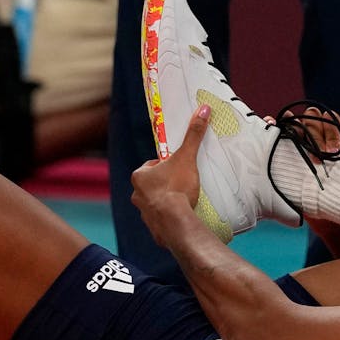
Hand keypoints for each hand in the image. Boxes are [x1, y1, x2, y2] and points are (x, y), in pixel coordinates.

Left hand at [131, 106, 209, 245]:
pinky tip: (181, 218)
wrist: (176, 222)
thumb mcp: (186, 158)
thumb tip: (203, 109)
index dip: (165, 166)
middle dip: (164, 185)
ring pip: (154, 204)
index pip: (151, 166)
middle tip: (182, 185)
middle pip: (152, 185)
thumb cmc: (176, 187)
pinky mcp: (153, 230)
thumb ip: (193, 134)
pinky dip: (169, 220)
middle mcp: (136, 195)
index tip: (178, 168)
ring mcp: (143, 214)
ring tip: (183, 203)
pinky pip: (161, 222)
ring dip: (166, 203)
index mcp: (139, 176)